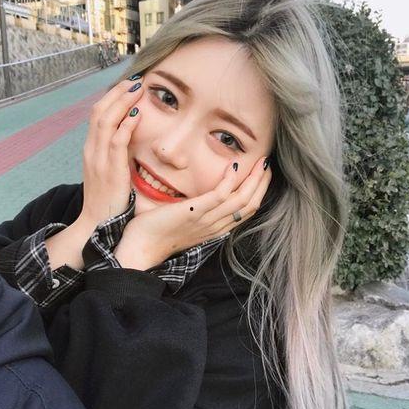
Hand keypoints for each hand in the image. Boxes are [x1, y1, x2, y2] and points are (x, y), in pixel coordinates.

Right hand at [78, 78, 143, 229]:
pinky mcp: (111, 170)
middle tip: (134, 81)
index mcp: (91, 149)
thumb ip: (114, 153)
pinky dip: (126, 126)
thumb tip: (128, 137)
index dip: (111, 97)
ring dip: (122, 103)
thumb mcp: (106, 170)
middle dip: (117, 93)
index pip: (97, 115)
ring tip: (137, 90)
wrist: (96, 222)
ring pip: (106, 122)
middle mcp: (91, 150)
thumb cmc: (106, 197)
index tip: (127, 86)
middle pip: (99, 111)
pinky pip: (117, 142)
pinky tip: (137, 116)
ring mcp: (99, 159)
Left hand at [114, 156, 271, 269]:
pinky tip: (233, 166)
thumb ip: (199, 211)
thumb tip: (204, 195)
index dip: (259, 191)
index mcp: (216, 228)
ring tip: (260, 161)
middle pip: (250, 204)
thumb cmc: (159, 233)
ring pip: (242, 200)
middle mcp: (216, 226)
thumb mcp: (186, 222)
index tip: (262, 173)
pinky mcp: (194, 212)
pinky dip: (230, 180)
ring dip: (254, 179)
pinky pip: (220, 196)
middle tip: (267, 163)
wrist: (141, 247)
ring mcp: (207, 220)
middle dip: (262, 183)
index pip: (247, 210)